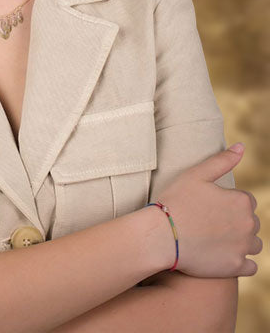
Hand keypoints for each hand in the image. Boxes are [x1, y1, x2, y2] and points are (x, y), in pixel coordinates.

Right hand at [157, 144, 261, 277]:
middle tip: (209, 222)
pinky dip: (240, 261)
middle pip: (251, 222)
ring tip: (215, 239)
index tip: (209, 206)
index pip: (245, 200)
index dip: (227, 202)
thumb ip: (222, 160)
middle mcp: (249, 224)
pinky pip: (250, 266)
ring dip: (241, 242)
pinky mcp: (237, 267)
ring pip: (253, 244)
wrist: (162, 235)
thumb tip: (241, 146)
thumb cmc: (176, 201)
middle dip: (236, 222)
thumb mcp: (196, 174)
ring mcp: (244, 247)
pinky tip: (221, 255)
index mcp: (241, 201)